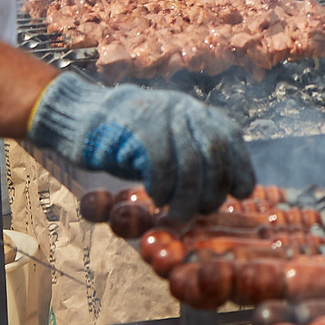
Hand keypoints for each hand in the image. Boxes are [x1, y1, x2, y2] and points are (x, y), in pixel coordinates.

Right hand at [26, 74, 253, 214]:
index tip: (241, 193)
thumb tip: (226, 186)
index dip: (240, 167)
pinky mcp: (139, 130)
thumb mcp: (169, 140)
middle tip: (201, 211)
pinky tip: (156, 199)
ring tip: (178, 215)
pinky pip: (162, 167)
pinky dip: (163, 189)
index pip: (230, 138)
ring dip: (187, 198)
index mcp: (195, 110)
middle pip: (215, 152)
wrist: (83, 116)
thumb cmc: (128, 138)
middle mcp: (184, 109)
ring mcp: (162, 116)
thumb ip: (195, 154)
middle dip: (213, 188)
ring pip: (191, 164)